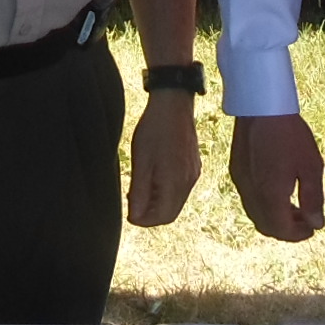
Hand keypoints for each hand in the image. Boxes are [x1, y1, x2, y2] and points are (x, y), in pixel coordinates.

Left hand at [126, 90, 201, 227]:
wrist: (173, 103)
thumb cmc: (154, 129)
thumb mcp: (140, 162)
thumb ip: (139, 192)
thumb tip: (136, 216)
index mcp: (175, 182)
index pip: (162, 217)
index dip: (144, 220)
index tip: (130, 213)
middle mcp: (188, 182)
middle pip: (170, 213)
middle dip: (151, 214)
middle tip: (133, 203)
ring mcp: (194, 173)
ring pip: (176, 201)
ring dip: (158, 203)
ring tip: (140, 190)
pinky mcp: (194, 166)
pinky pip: (181, 189)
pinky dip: (166, 192)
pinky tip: (154, 179)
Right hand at [230, 112, 324, 240]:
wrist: (260, 105)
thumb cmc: (289, 134)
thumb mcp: (311, 166)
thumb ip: (313, 199)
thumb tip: (316, 223)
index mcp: (270, 196)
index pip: (281, 230)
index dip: (298, 235)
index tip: (312, 228)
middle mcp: (251, 193)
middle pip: (266, 227)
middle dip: (286, 229)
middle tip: (305, 220)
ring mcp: (240, 181)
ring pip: (255, 213)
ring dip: (274, 216)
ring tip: (294, 205)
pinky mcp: (236, 170)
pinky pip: (249, 198)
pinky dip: (264, 203)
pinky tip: (278, 189)